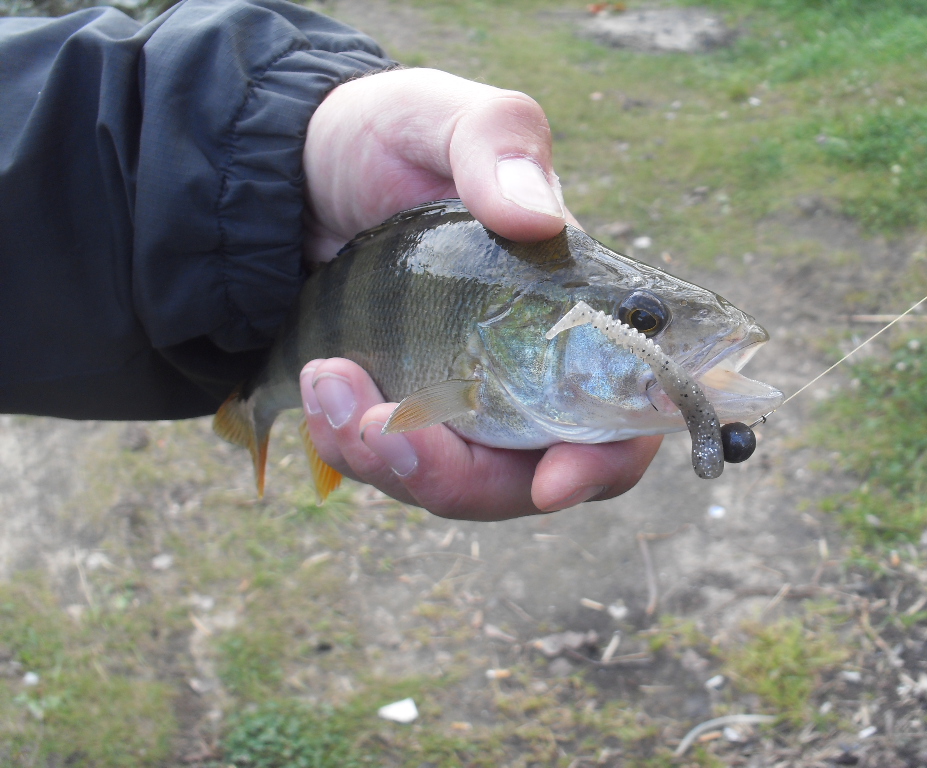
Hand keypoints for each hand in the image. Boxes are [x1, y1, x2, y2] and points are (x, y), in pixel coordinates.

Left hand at [300, 68, 661, 519]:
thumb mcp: (440, 118)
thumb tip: (540, 220)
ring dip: (387, 458)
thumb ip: (498, 146)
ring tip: (325, 382)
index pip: (620, 418)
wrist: (298, 171)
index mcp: (570, 313)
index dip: (602, 462)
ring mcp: (463, 401)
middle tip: (378, 429)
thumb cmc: (391, 140)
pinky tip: (318, 383)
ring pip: (453, 485)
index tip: (553, 481)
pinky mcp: (404, 412)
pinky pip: (391, 466)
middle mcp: (527, 374)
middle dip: (453, 476)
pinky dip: (350, 443)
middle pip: (526, 479)